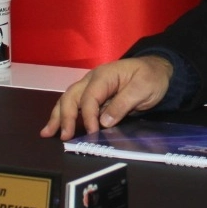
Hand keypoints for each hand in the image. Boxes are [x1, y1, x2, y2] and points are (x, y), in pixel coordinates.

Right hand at [39, 55, 172, 140]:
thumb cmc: (152, 77)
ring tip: (47, 133)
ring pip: (68, 100)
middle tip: (63, 136)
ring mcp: (91, 87)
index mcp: (105, 75)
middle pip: (72, 96)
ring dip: (57, 116)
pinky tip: (56, 126)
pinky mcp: (94, 96)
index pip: (89, 97)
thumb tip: (103, 122)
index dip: (88, 116)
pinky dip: (64, 115)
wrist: (159, 70)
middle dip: (64, 116)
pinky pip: (75, 105)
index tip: (91, 133)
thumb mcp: (143, 89)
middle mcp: (93, 80)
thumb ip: (123, 104)